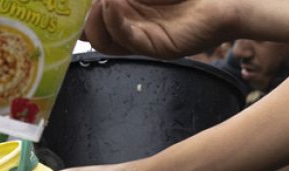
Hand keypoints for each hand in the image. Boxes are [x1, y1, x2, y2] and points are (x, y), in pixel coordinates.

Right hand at [84, 0, 237, 58]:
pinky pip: (127, 41)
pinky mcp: (158, 47)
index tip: (69, 3)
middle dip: (82, 16)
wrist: (219, 1)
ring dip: (96, 17)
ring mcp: (142, 40)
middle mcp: (129, 29)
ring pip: (104, 42)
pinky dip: (115, 22)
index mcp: (121, 13)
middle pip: (90, 35)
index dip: (74, 13)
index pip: (87, 22)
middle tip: (90, 0)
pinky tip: (113, 3)